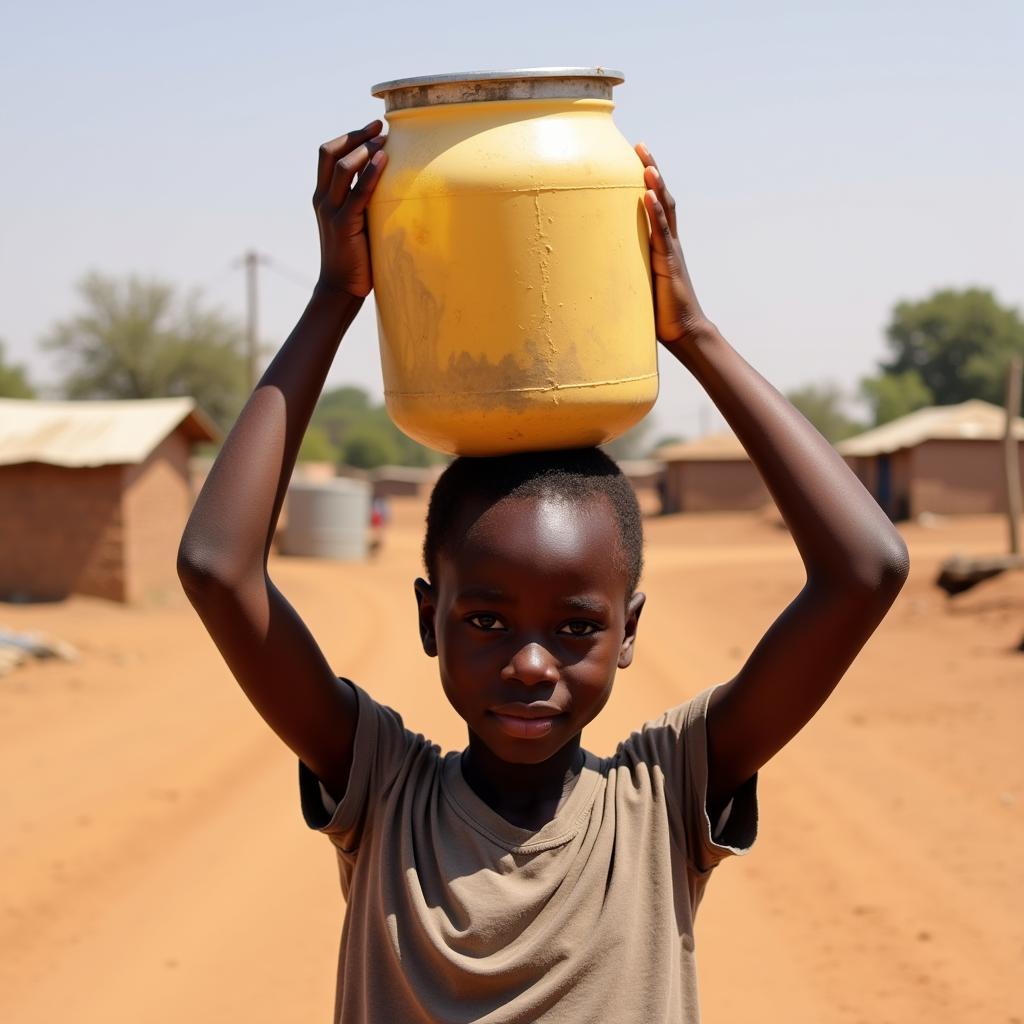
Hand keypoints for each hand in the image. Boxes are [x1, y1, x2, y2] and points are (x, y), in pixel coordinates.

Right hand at [313, 121, 387, 297]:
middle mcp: (322, 199)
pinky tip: (385, 160)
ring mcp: (330, 211)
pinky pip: (358, 192)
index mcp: (322, 196)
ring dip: (364, 149)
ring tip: (385, 141)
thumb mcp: (356, 222)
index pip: (327, 154)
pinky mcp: (343, 225)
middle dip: (356, 135)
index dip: (349, 136)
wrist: (340, 287)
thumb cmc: (354, 256)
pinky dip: (371, 173)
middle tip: (381, 127)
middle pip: (330, 152)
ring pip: (342, 167)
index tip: (373, 127)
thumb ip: (362, 201)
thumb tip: (389, 183)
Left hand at [635, 143, 709, 345]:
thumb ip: (622, 270)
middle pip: (662, 197)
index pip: (656, 205)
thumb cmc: (658, 313)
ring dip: (656, 184)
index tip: (636, 157)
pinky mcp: (669, 265)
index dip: (648, 180)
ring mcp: (671, 251)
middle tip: (640, 146)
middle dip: (652, 170)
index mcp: (662, 245)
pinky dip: (655, 213)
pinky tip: (648, 195)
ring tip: (646, 163)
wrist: (683, 331)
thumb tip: (592, 267)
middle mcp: (669, 242)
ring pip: (665, 210)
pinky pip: (662, 234)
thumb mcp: (636, 284)